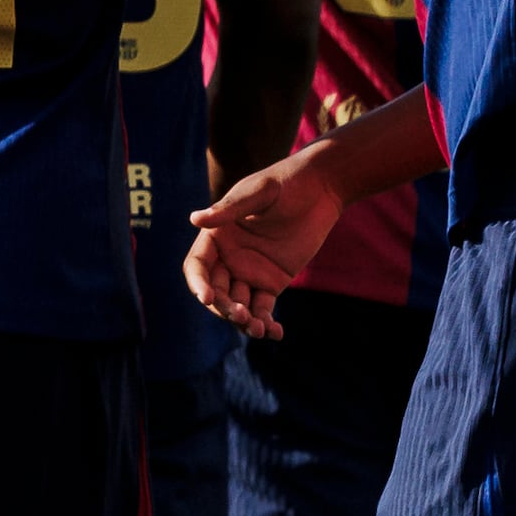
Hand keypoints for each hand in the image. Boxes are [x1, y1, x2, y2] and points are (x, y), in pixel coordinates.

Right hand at [187, 152, 342, 341]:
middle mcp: (228, 258)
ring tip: (259, 330)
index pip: (198, 267)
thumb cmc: (286, 183)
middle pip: (216, 292)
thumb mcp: (258, 193)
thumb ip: (229, 209)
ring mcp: (249, 273)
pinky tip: (276, 333)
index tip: (208, 298)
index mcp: (216, 236)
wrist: (321, 189)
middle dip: (224, 308)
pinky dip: (266, 323)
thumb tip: (194, 218)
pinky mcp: (271, 283)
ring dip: (244, 321)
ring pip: (238, 304)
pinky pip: (263, 309)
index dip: (198, 284)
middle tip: (242, 316)